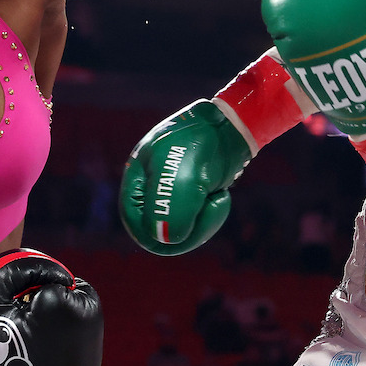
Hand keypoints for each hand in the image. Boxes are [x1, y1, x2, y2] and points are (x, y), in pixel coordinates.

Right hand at [119, 99, 250, 254]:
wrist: (232, 124)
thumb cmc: (202, 148)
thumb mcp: (182, 183)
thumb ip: (167, 215)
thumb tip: (167, 240)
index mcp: (138, 176)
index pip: (134, 219)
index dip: (153, 234)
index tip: (179, 234)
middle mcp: (152, 184)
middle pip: (157, 227)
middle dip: (186, 229)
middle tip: (209, 215)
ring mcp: (173, 187)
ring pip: (180, 226)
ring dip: (202, 221)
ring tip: (218, 200)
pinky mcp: (194, 191)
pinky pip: (196, 217)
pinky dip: (209, 213)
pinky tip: (220, 197)